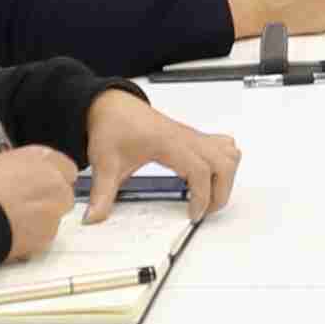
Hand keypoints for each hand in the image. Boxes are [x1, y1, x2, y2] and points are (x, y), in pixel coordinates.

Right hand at [0, 142, 82, 256]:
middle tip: (27, 205)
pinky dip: (35, 235)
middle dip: (51, 200)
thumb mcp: (1, 163)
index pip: (66, 168)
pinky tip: (14, 231)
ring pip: (56, 214)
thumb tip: (29, 176)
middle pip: (64, 193)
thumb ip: (25, 168)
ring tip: (15, 219)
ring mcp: (54, 207)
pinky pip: (47, 234)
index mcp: (41, 158)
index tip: (43, 186)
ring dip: (42, 218)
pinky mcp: (50, 233)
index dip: (54, 178)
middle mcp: (53, 180)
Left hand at [85, 88, 238, 220]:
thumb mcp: (104, 163)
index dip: (202, 196)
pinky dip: (224, 164)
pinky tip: (207, 178)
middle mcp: (185, 137)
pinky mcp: (193, 138)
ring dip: (226, 178)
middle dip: (221, 192)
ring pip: (229, 153)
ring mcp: (192, 136)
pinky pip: (223, 146)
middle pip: (224, 163)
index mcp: (167, 142)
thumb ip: (102, 194)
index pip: (199, 170)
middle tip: (203, 210)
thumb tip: (94, 218)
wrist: (111, 105)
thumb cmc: (112, 127)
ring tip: (209, 196)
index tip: (193, 214)